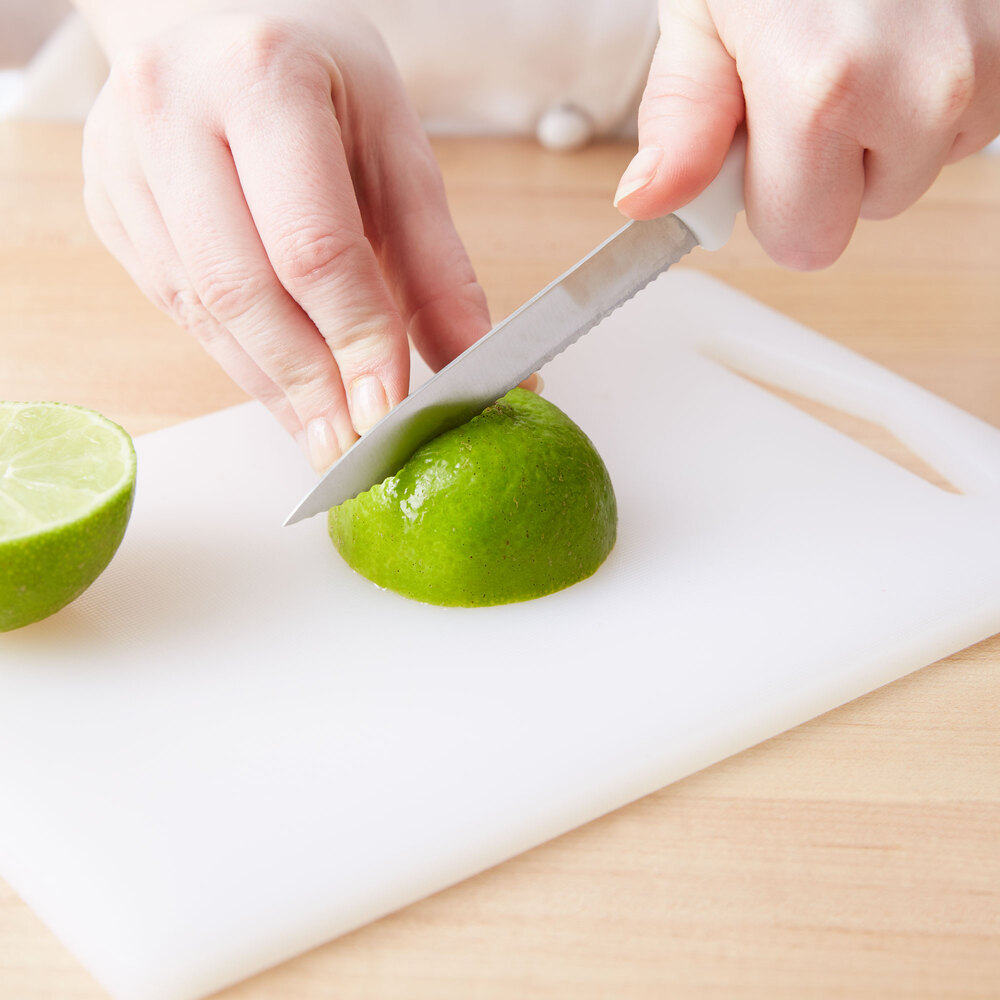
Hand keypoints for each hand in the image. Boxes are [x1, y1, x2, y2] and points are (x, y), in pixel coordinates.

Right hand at [80, 0, 489, 468]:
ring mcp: (127, 162)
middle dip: (310, 383)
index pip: (313, 242)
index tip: (390, 409)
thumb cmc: (319, 79)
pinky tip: (288, 396)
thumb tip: (476, 368)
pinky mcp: (111, 204)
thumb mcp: (397, 149)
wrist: (216, 24)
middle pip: (244, 287)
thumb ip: (436, 267)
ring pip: (203, 311)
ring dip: (275, 388)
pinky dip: (242, 364)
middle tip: (358, 447)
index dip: (356, 337)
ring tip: (329, 438)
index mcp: (263, 79)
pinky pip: (178, 308)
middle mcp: (173, 114)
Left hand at [615, 0, 999, 268]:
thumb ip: (681, 120)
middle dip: (832, 166)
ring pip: (925, 163)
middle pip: (868, 211)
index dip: (775, 201)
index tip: (762, 144)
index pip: (804, 243)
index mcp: (822, 92)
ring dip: (889, 123)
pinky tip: (910, 28)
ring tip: (865, 34)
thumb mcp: (702, 13)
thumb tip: (649, 201)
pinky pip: (973, 118)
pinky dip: (938, 89)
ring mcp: (985, 64)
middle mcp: (921, 87)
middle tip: (812, 74)